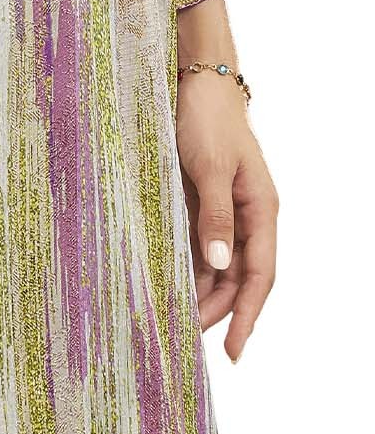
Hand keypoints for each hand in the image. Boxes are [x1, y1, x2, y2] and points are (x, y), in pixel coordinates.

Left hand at [176, 79, 276, 360]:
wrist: (195, 83)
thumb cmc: (206, 120)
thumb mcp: (209, 168)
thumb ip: (216, 216)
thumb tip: (220, 263)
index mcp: (262, 210)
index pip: (260, 276)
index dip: (249, 315)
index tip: (233, 350)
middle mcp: (249, 216)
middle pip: (239, 277)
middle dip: (219, 310)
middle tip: (188, 338)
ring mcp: (226, 210)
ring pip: (219, 265)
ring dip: (202, 292)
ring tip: (177, 319)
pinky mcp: (203, 202)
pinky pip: (200, 244)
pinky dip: (189, 266)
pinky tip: (171, 282)